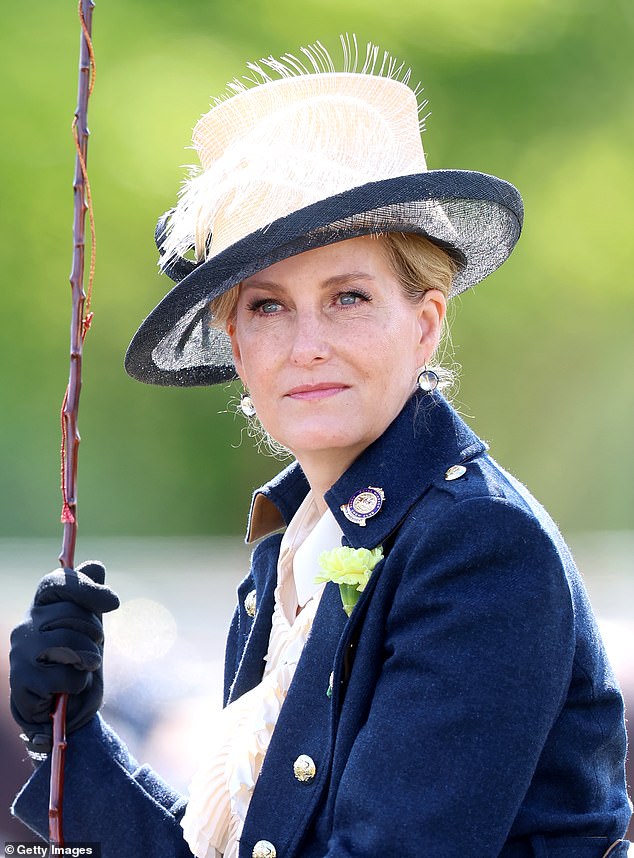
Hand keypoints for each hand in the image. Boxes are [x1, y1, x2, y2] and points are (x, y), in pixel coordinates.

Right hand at [9, 561, 119, 756]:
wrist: (63, 708)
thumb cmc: (77, 662)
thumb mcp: (91, 627)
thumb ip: (91, 598)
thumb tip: (96, 566)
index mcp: (42, 607)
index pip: (56, 582)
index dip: (86, 588)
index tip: (114, 602)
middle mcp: (26, 625)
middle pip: (70, 613)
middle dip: (93, 632)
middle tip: (94, 646)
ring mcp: (20, 652)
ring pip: (68, 642)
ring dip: (89, 658)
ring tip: (86, 666)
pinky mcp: (22, 681)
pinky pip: (64, 675)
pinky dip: (79, 682)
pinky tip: (71, 686)